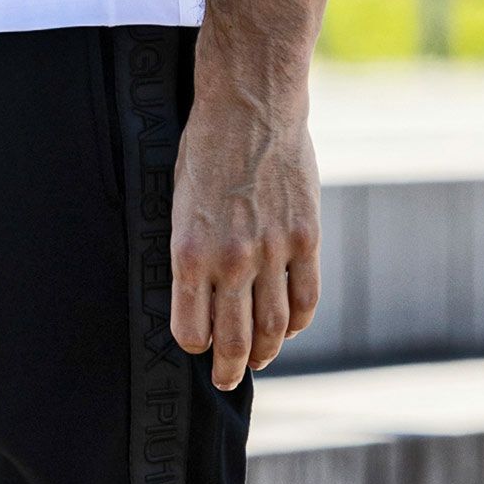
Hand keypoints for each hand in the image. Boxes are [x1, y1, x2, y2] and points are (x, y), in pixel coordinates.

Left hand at [170, 88, 321, 388]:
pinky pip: (305, 298)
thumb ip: (190, 254)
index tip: (198, 347)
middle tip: (226, 382)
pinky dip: (296, 323)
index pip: (192, 331)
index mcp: (189, 253)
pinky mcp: (306, 237)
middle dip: (228, 370)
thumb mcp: (178, 204)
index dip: (195, 346)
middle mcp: (230, 259)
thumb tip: (199, 298)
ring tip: (258, 361)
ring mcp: (272, 250)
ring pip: (272, 327)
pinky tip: (287, 329)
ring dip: (264, 353)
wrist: (251, 102)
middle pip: (232, 341)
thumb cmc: (206, 150)